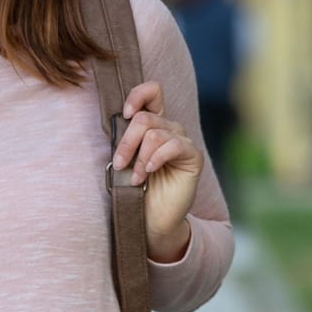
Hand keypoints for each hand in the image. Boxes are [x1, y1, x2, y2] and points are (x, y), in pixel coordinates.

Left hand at [111, 82, 202, 259]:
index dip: (138, 95)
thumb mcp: (126, 159)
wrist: (151, 219)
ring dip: (139, 157)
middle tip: (119, 163)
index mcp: (153, 124)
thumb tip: (118, 122)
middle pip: (145, 118)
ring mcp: (182, 142)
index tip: (124, 114)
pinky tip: (149, 173)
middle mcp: (170, 129)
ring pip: (155, 133)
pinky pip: (173, 146)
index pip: (153, 92)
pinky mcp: (193, 157)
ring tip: (136, 178)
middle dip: (127, 141)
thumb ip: (126, 139)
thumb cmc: (136, 189)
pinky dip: (156, 158)